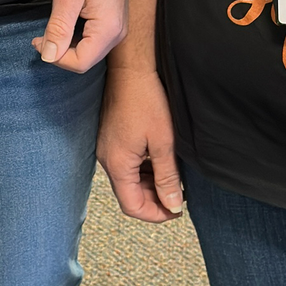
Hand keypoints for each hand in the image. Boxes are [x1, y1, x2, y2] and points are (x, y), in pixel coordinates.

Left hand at [33, 0, 129, 71]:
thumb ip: (58, 28)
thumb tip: (48, 57)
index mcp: (109, 29)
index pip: (80, 63)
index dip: (55, 58)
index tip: (38, 41)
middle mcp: (118, 34)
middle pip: (85, 61)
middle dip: (60, 54)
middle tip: (40, 36)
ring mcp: (118, 30)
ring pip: (88, 53)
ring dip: (66, 47)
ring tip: (51, 29)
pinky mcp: (114, 24)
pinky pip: (93, 43)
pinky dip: (75, 40)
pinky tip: (65, 25)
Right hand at [99, 62, 184, 222]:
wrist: (130, 70)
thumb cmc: (146, 101)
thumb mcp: (163, 142)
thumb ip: (167, 177)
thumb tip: (173, 205)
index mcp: (117, 164)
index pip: (132, 206)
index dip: (155, 214)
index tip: (177, 211)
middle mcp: (107, 160)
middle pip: (129, 195)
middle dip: (154, 200)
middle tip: (179, 197)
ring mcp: (107, 150)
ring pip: (129, 181)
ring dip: (150, 185)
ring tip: (174, 179)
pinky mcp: (111, 140)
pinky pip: (127, 165)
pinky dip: (144, 171)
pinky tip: (161, 163)